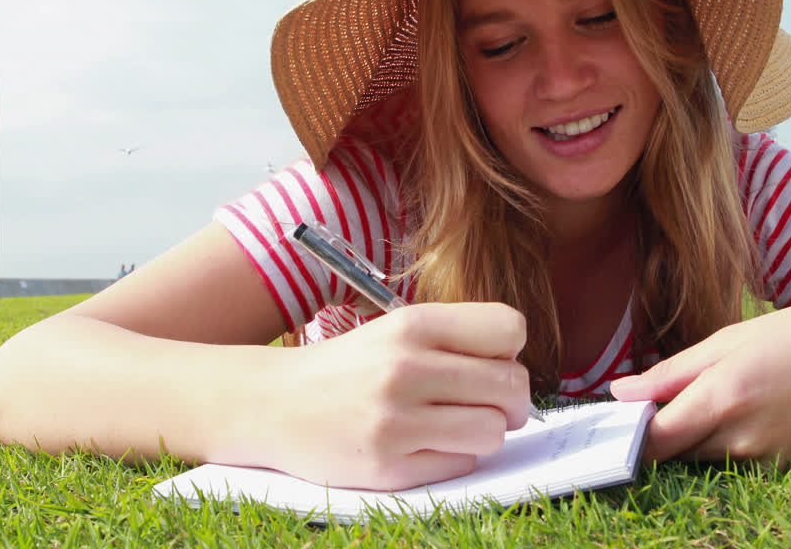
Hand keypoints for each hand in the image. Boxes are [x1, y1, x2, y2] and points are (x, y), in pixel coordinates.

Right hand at [266, 302, 531, 489]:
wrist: (272, 404)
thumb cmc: (348, 368)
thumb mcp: (395, 332)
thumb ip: (454, 341)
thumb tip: (519, 374)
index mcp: (412, 325)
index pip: (508, 328)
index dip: (510, 351)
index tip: (492, 364)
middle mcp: (406, 368)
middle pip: (512, 386)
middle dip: (511, 402)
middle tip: (489, 407)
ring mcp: (396, 420)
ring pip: (493, 432)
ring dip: (484, 434)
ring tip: (454, 427)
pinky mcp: (388, 466)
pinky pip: (460, 465)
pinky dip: (453, 459)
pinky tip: (423, 447)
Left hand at [609, 295, 790, 465]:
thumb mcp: (735, 337)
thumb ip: (674, 372)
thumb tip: (621, 396)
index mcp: (725, 397)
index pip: (651, 439)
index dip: (626, 432)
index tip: (610, 417)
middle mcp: (744, 439)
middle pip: (676, 451)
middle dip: (659, 430)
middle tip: (655, 397)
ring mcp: (770, 459)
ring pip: (707, 455)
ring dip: (696, 432)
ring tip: (721, 388)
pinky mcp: (790, 467)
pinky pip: (740, 457)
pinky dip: (731, 436)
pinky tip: (756, 402)